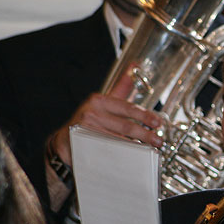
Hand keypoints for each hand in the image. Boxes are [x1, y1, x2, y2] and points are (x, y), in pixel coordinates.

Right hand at [49, 75, 163, 166]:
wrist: (65, 141)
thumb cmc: (90, 120)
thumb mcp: (105, 102)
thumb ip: (122, 87)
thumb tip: (135, 65)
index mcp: (99, 100)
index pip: (127, 108)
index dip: (144, 116)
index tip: (158, 123)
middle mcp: (91, 113)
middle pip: (125, 126)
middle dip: (145, 135)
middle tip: (158, 142)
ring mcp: (86, 130)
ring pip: (118, 140)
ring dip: (136, 147)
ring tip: (149, 151)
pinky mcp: (83, 145)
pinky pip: (108, 151)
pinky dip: (122, 156)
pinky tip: (133, 158)